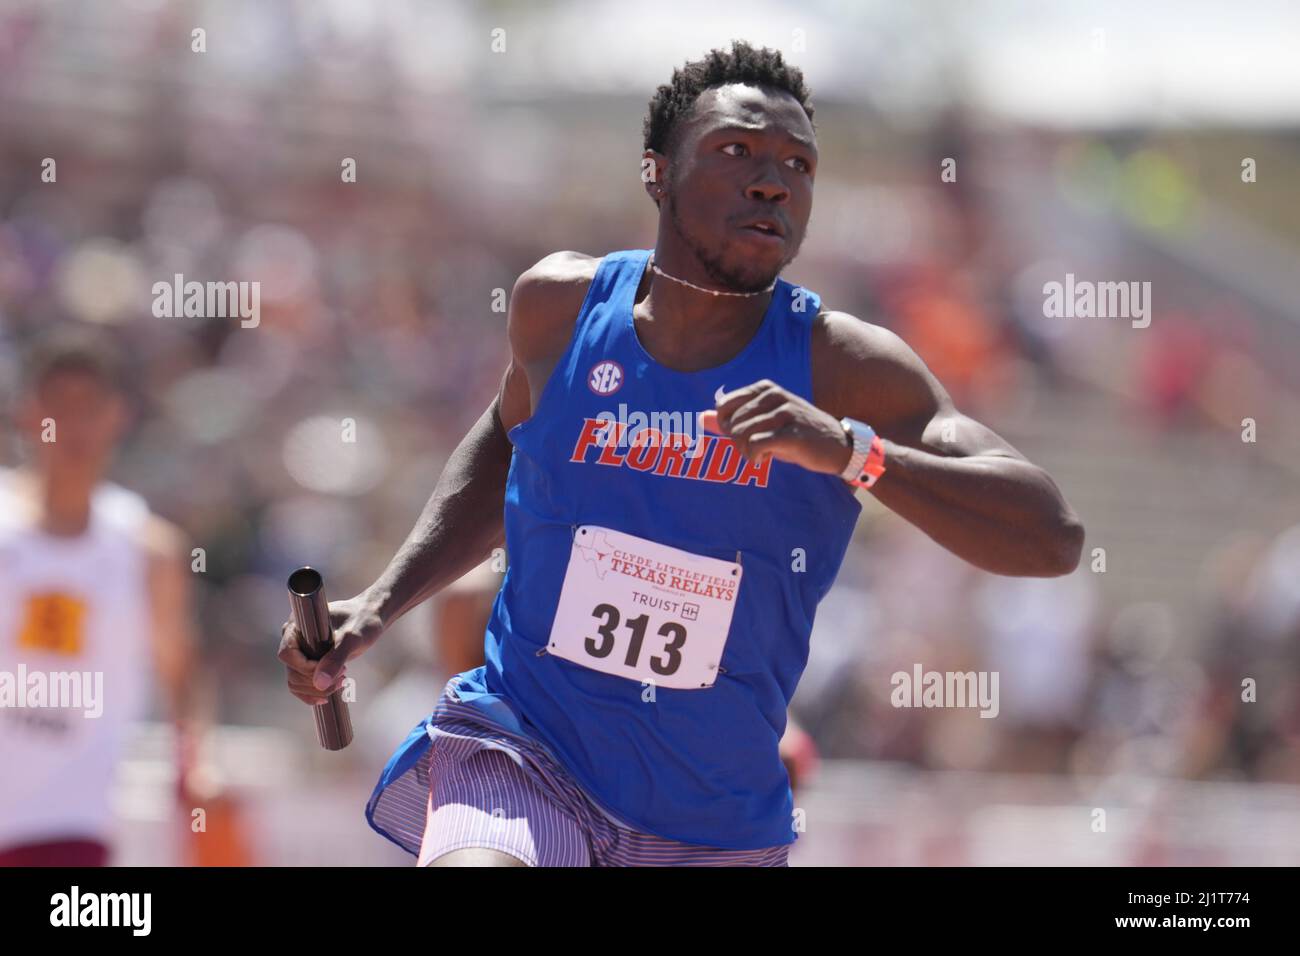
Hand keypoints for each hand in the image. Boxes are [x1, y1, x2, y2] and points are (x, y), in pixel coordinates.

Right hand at [278, 593, 383, 706]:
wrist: (370, 618)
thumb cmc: (362, 620)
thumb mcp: (352, 638)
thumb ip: (336, 658)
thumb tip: (319, 683)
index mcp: (298, 625)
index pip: (287, 654)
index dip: (305, 667)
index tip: (327, 668)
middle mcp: (295, 639)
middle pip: (292, 671)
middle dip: (315, 681)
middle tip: (342, 676)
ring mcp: (301, 652)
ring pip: (296, 681)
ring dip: (317, 689)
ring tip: (342, 681)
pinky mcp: (309, 663)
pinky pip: (301, 685)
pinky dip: (313, 694)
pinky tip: (328, 696)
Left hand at [700, 379, 851, 475]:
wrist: (838, 446)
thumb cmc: (796, 434)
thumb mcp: (764, 423)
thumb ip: (733, 420)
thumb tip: (701, 417)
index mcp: (765, 389)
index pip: (723, 405)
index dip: (724, 426)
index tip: (739, 437)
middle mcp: (774, 396)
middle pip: (731, 423)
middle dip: (735, 443)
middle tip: (752, 450)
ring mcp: (785, 413)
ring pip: (741, 435)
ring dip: (745, 452)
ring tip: (760, 454)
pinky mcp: (792, 434)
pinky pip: (755, 445)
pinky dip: (754, 457)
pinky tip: (765, 458)